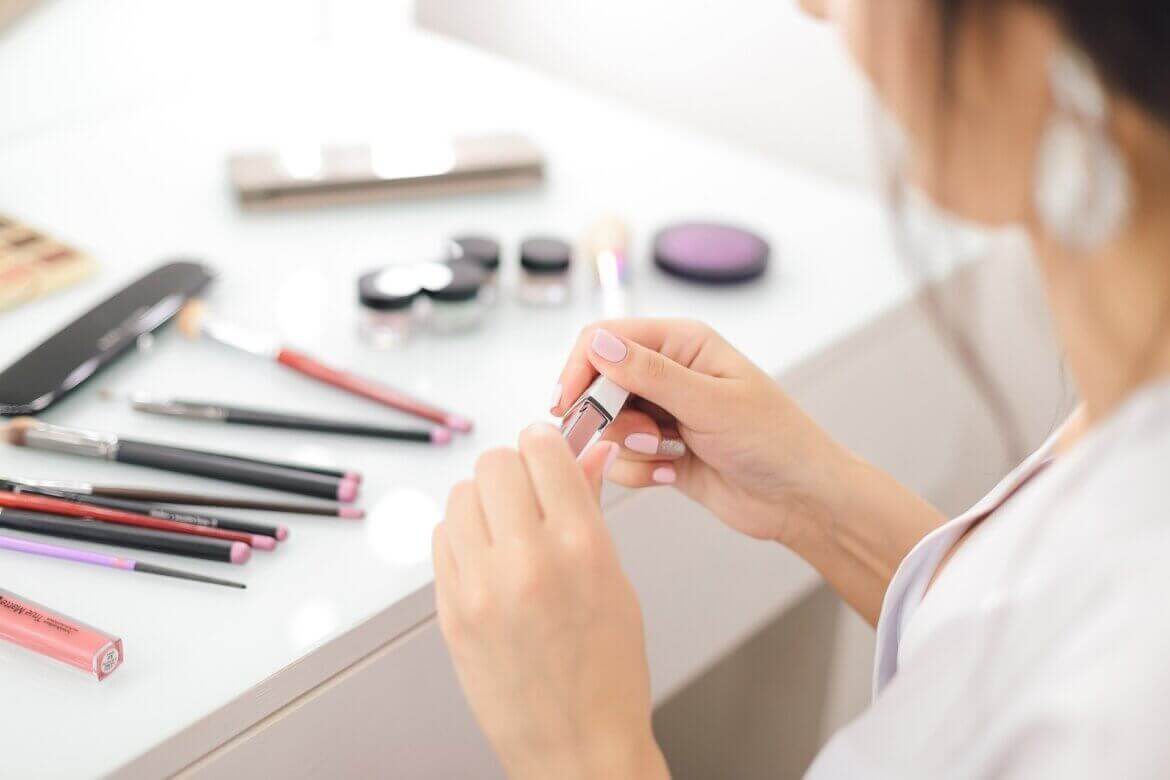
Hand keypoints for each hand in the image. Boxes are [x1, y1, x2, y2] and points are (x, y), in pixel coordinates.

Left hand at [433, 425, 669, 779]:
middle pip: (494, 463)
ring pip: (460, 495)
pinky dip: (461, 536)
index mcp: (581, 546)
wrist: (577, 749)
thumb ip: (588, 509)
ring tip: (506, 529)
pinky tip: (486, 559)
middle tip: (527, 491)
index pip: (543, 450)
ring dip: (482, 500)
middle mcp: (526, 560)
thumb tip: (583, 454)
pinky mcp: (450, 612)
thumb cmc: (608, 672)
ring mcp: (481, 588)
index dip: (546, 444)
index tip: (548, 451)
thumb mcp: (616, 579)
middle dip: (513, 469)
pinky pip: (441, 539)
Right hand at [551, 319, 850, 545]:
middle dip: (608, 417)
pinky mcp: (659, 451)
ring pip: (606, 425)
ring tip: (669, 455)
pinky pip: (620, 458)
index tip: (569, 404)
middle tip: (641, 438)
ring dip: (628, 447)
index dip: (580, 368)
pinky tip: (672, 474)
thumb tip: (598, 344)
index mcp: (681, 342)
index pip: (605, 338)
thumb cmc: (775, 440)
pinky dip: (638, 470)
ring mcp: (661, 413)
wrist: (801, 500)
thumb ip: (650, 374)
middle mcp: (666, 372)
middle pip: (598, 384)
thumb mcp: (711, 403)